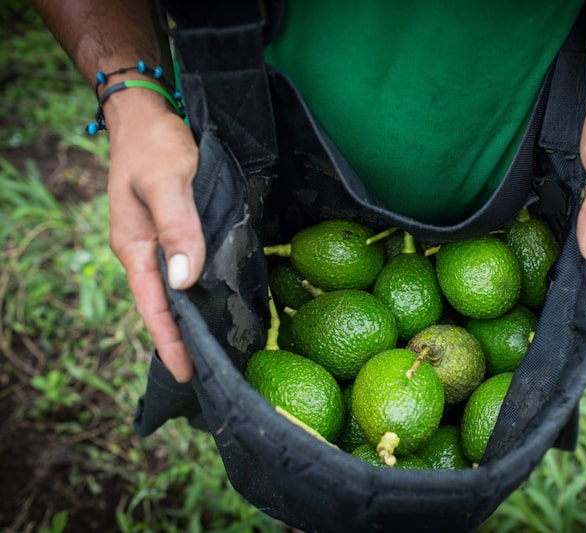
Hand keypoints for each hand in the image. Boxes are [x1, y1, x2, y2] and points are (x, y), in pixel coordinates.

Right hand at [104, 87, 203, 381]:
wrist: (147, 114)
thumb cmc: (155, 145)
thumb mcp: (169, 182)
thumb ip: (178, 228)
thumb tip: (185, 280)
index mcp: (136, 247)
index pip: (154, 306)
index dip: (170, 342)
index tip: (187, 376)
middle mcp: (146, 252)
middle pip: (164, 306)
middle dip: (184, 341)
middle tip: (213, 375)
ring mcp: (159, 243)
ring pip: (177, 291)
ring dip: (194, 320)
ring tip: (222, 350)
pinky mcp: (176, 231)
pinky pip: (187, 270)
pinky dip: (202, 292)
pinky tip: (222, 302)